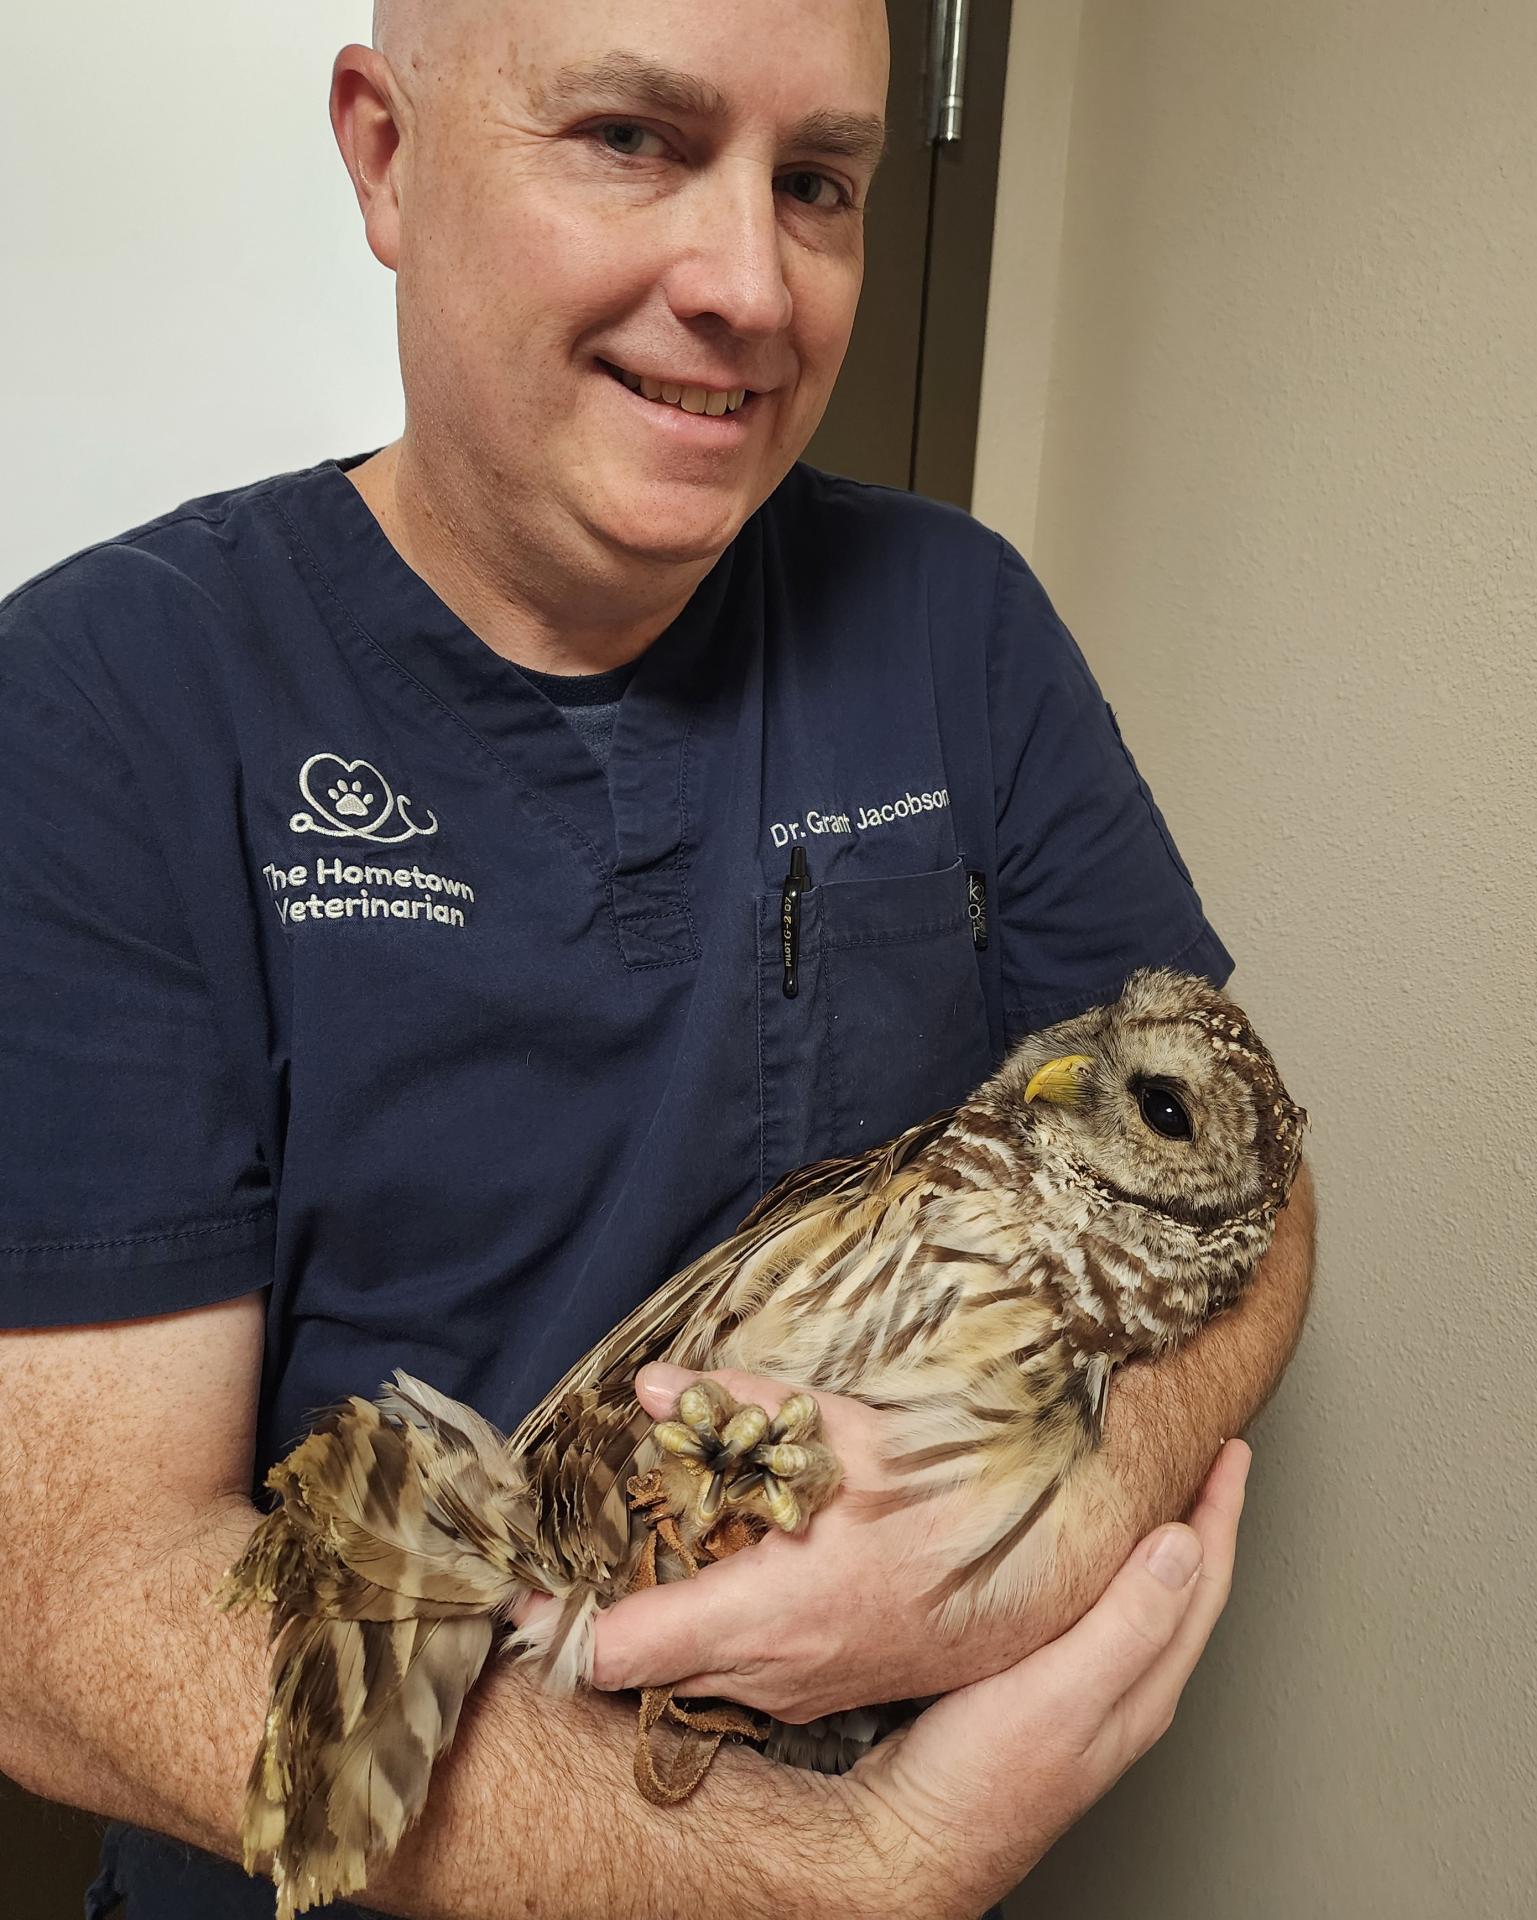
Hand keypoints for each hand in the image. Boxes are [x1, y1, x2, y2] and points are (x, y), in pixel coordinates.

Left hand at [590, 1364, 1147, 1721]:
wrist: (1046, 1576)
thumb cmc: (952, 1504)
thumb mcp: (846, 1435)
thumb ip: (742, 1410)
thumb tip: (654, 1389)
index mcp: (762, 1612)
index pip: (618, 1648)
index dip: (553, 1625)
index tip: (515, 1593)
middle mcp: (769, 1670)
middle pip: (643, 1667)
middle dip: (603, 1617)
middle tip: (580, 1555)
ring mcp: (798, 1694)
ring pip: (692, 1672)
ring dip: (663, 1624)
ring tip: (657, 1554)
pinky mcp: (825, 1697)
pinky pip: (742, 1675)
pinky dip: (716, 1634)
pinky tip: (736, 1577)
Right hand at [837, 1438, 1249, 1919]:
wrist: (905, 1840)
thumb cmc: (978, 1784)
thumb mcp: (1059, 1695)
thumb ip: (1126, 1624)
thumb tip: (1184, 1546)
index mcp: (1141, 1688)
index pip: (1202, 1584)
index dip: (1220, 1512)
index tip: (1231, 1453)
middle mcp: (1119, 1690)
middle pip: (1180, 1589)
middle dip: (1198, 1519)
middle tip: (1204, 1458)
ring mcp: (1077, 1692)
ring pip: (1136, 1600)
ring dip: (1151, 1540)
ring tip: (1149, 1489)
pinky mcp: (1031, 1688)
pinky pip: (1087, 1611)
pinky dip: (1097, 1566)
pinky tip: (1069, 1553)